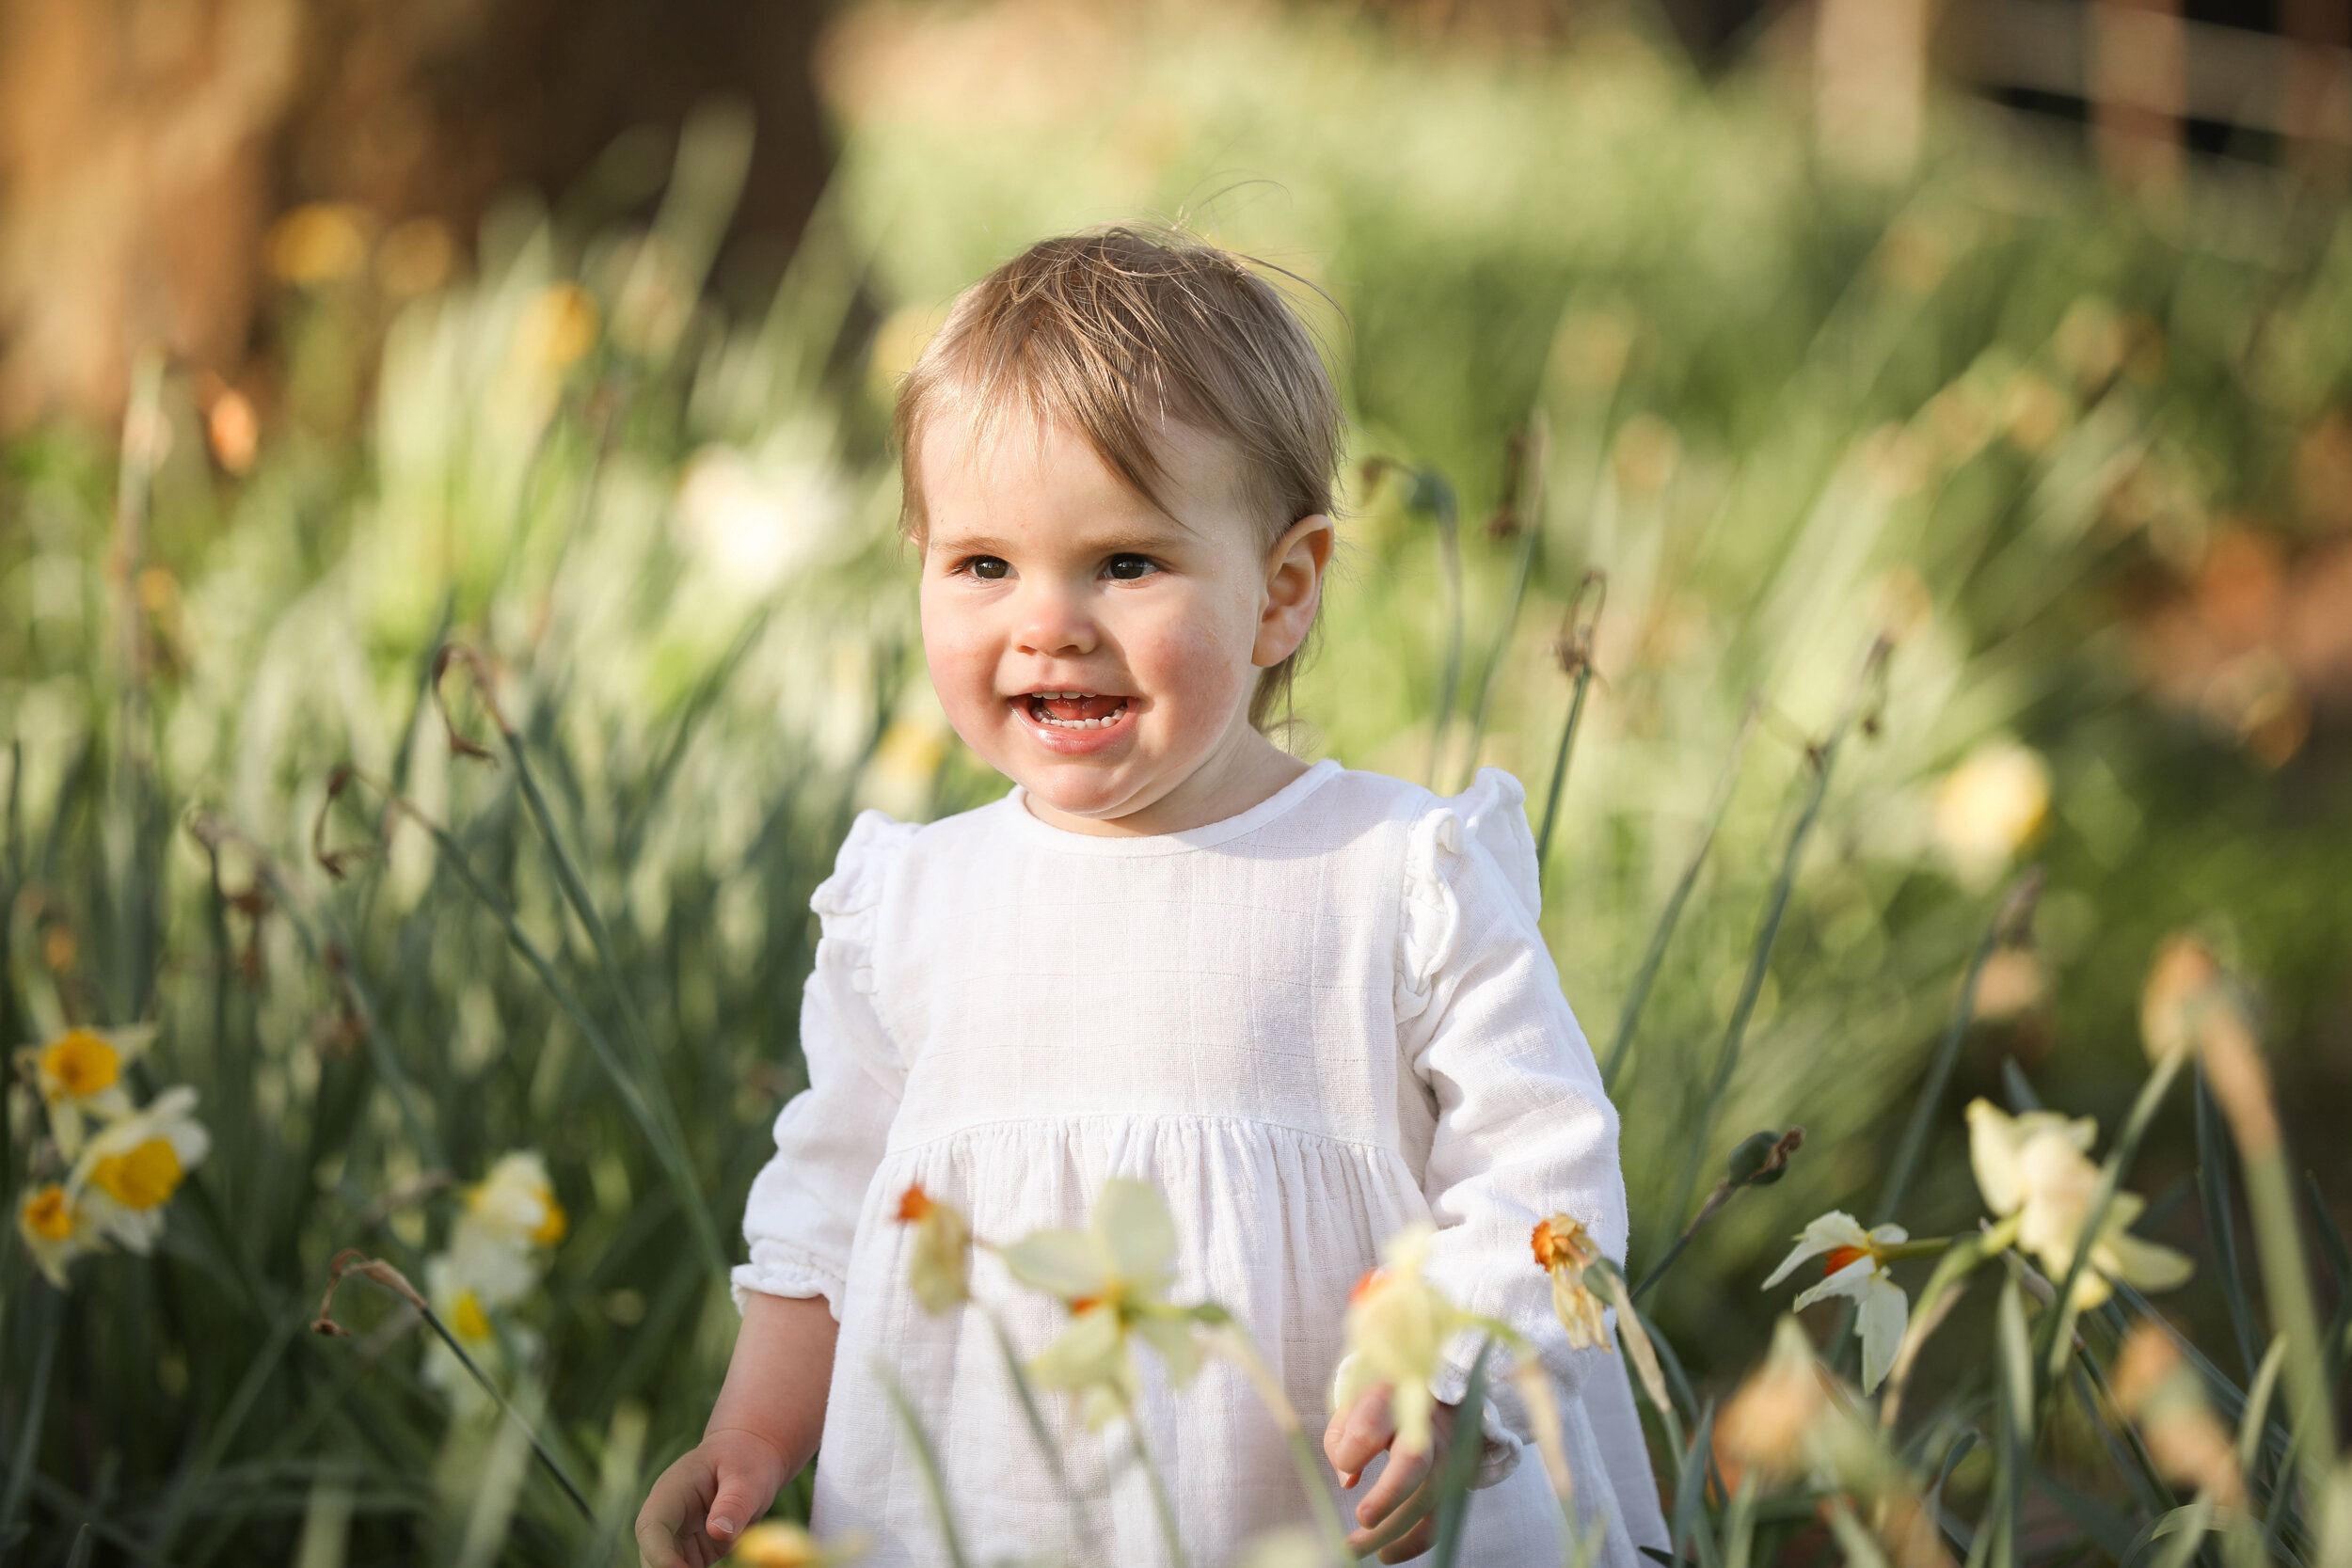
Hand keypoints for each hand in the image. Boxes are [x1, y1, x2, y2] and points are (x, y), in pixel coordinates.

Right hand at [634, 1426, 788, 1567]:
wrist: (749, 1455)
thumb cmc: (745, 1460)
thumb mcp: (747, 1477)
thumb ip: (733, 1503)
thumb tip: (718, 1531)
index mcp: (671, 1492)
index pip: (651, 1528)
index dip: (660, 1555)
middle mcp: (667, 1518)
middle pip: (653, 1557)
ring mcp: (677, 1537)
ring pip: (667, 1567)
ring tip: (723, 1563)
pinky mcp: (693, 1552)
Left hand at [1323, 1384, 1459, 1563]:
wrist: (1428, 1389)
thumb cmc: (1381, 1399)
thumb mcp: (1353, 1402)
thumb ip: (1342, 1436)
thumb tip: (1348, 1480)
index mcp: (1393, 1395)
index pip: (1373, 1424)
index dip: (1354, 1450)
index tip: (1346, 1464)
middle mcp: (1425, 1425)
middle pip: (1414, 1462)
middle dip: (1389, 1495)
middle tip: (1363, 1518)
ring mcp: (1445, 1453)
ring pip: (1427, 1497)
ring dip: (1392, 1530)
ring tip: (1354, 1548)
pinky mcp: (1453, 1478)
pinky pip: (1438, 1517)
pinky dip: (1413, 1542)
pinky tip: (1385, 1554)